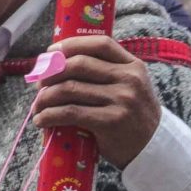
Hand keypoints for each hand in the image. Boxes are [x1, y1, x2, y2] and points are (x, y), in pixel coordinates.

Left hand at [34, 34, 162, 167]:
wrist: (153, 147)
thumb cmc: (132, 115)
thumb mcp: (130, 86)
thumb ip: (106, 73)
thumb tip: (59, 63)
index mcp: (133, 66)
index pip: (100, 44)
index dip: (71, 44)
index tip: (50, 51)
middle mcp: (129, 79)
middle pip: (78, 65)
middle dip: (51, 73)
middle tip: (39, 85)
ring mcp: (121, 99)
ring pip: (69, 89)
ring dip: (45, 98)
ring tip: (37, 106)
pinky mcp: (110, 121)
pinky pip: (70, 112)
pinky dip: (49, 115)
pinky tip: (41, 120)